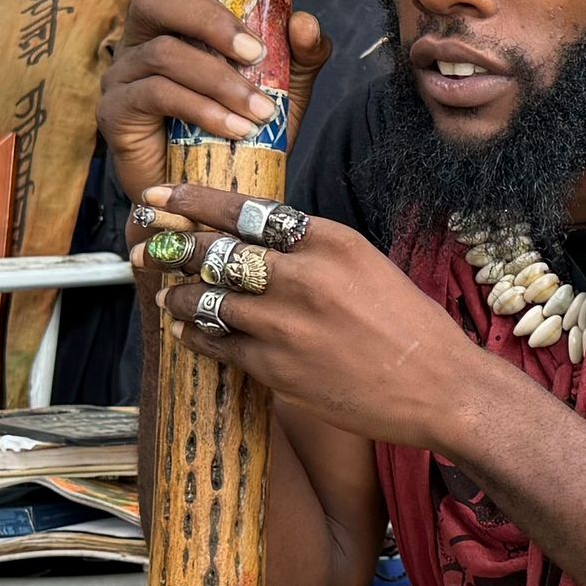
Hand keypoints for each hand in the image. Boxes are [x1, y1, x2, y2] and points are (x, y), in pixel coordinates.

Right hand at [95, 0, 330, 205]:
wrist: (214, 192)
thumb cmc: (240, 127)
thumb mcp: (283, 88)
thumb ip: (300, 53)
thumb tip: (303, 22)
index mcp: (169, 20)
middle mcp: (138, 38)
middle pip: (154, 1)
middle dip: (209, 20)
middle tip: (254, 53)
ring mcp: (122, 74)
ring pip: (163, 53)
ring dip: (219, 80)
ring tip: (260, 110)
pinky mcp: (116, 112)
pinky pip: (157, 95)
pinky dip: (203, 109)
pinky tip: (235, 128)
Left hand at [134, 181, 478, 452]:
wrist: (441, 388)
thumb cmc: (410, 327)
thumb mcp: (366, 266)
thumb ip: (313, 251)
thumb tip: (258, 240)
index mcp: (329, 241)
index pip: (245, 211)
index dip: (194, 202)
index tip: (162, 196)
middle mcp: (303, 276)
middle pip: (215, 251)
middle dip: (172, 245)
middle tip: (145, 243)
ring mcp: (286, 324)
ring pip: (207, 298)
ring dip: (178, 294)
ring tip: (167, 293)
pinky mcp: (277, 368)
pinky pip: (218, 343)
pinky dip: (195, 334)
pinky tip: (186, 330)